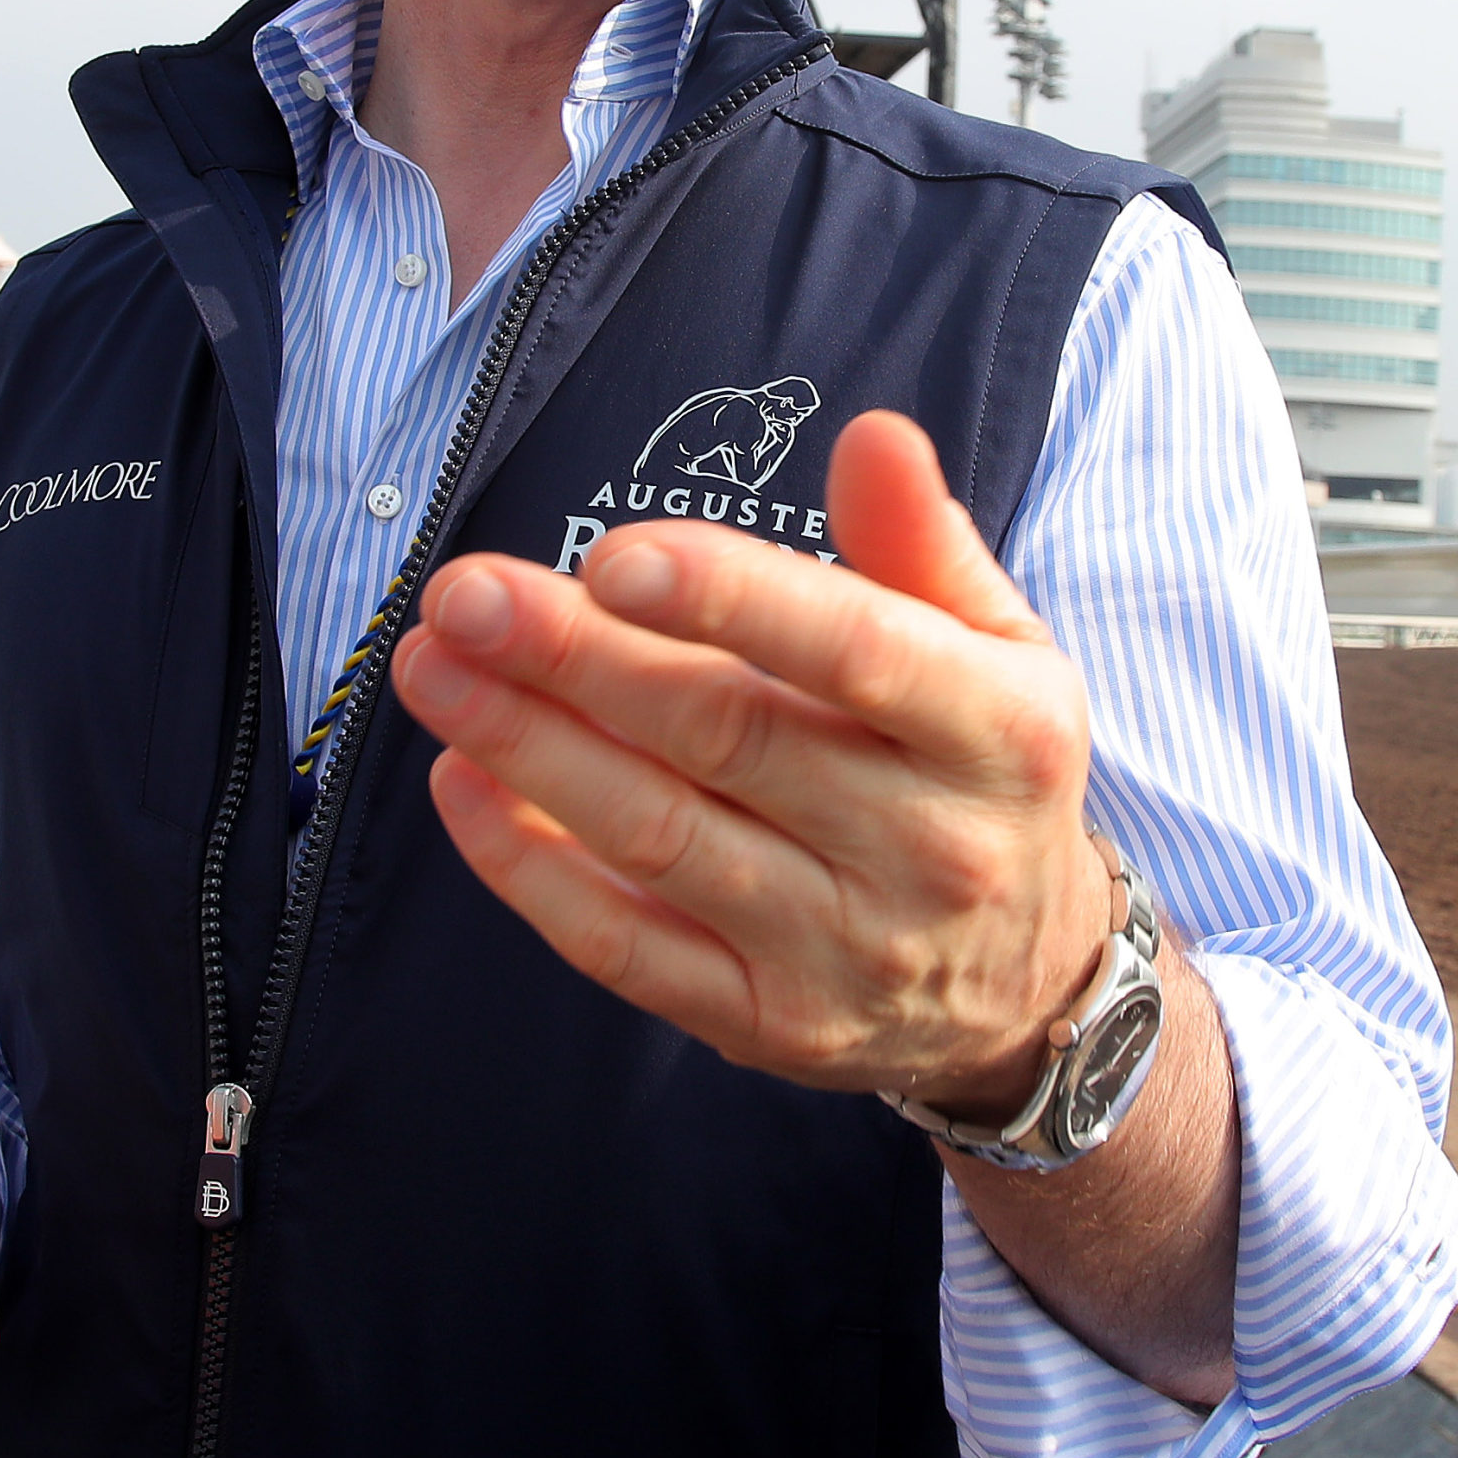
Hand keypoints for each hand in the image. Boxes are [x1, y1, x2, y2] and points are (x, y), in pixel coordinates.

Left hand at [389, 410, 1110, 1119]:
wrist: (1023, 988)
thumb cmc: (979, 775)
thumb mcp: (996, 648)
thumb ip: (921, 541)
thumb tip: (869, 435)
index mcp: (998, 731)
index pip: (857, 651)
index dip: (732, 600)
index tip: (613, 558)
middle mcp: (930, 848)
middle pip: (727, 738)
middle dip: (578, 659)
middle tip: (464, 594)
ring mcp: (842, 949)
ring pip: (658, 837)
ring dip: (526, 747)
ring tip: (433, 666)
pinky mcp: (764, 1022)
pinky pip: (623, 947)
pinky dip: (529, 867)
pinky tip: (461, 783)